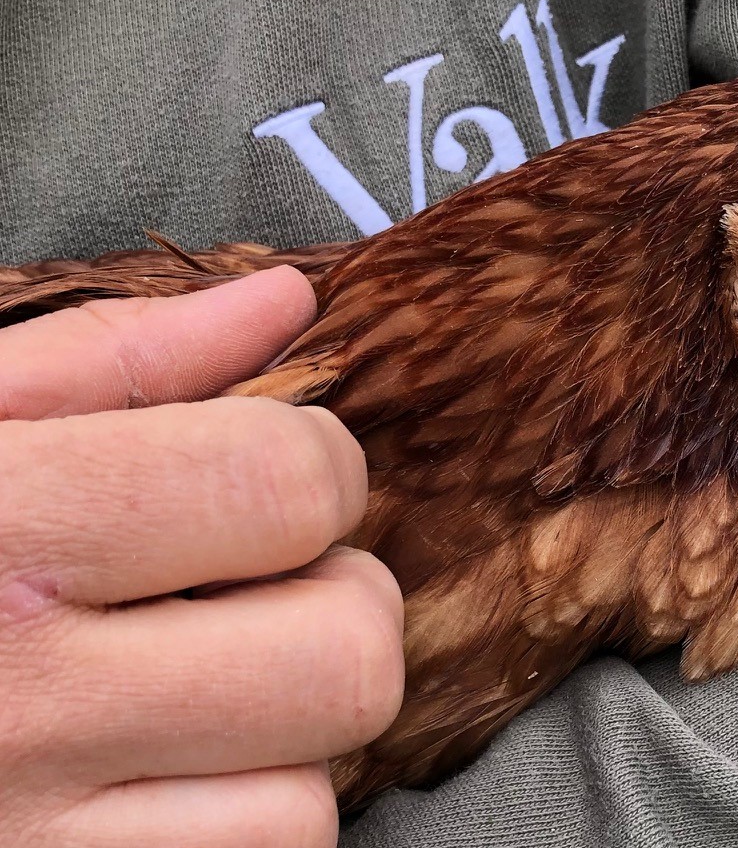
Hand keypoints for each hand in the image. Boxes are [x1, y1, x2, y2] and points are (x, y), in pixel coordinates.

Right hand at [0, 267, 404, 847]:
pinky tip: (152, 776)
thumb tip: (285, 303)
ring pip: (304, 807)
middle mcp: (14, 701)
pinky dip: (226, 830)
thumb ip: (120, 358)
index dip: (320, 465)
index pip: (292, 486)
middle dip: (336, 604)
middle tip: (254, 589)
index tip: (274, 471)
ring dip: (282, 740)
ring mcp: (18, 846)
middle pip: (345, 659)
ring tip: (186, 692)